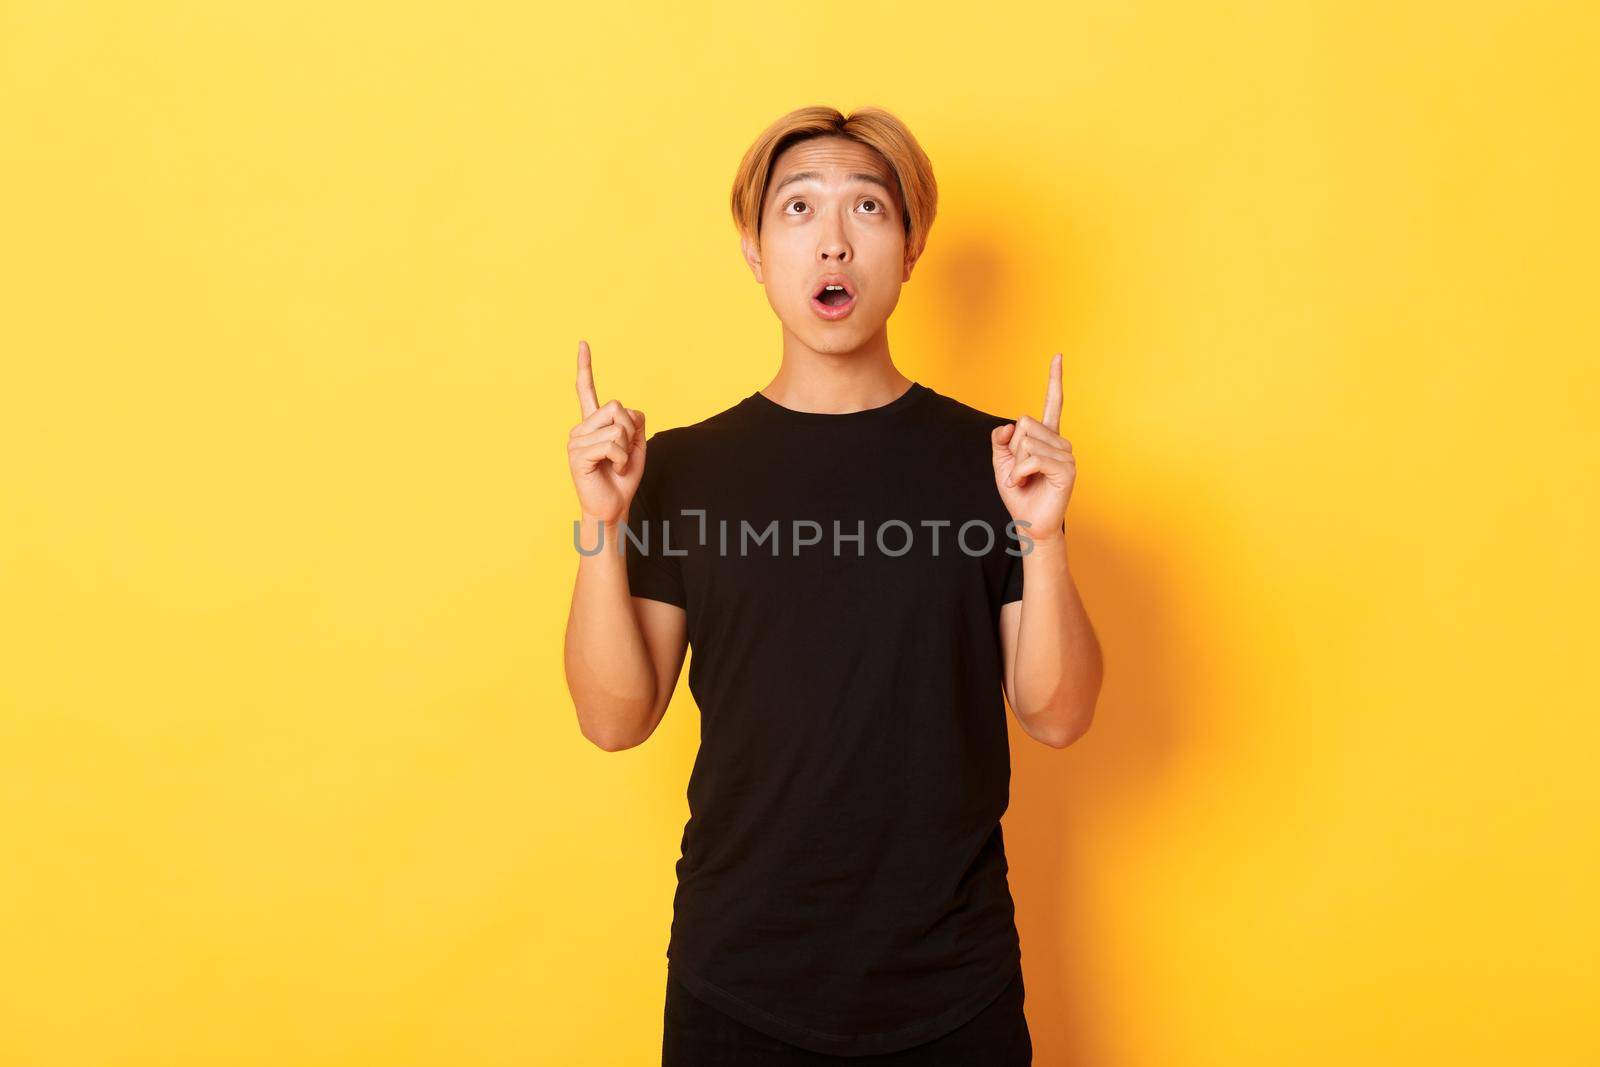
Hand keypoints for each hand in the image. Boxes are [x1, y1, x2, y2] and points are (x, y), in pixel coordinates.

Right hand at [568, 340, 645, 524]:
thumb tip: (627, 411)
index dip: (586, 367)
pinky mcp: (577, 454)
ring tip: (615, 464)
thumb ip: (635, 423)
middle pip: (617, 407)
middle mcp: (581, 428)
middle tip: (623, 453)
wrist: (613, 506)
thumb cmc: (623, 478)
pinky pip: (611, 444)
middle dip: (630, 431)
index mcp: (593, 423)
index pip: (587, 390)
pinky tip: (611, 470)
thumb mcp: (637, 445)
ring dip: (626, 449)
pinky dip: (620, 459)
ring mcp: (576, 440)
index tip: (583, 344)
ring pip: (617, 427)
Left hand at [991, 352, 1075, 543]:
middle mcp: (1060, 442)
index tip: (1058, 356)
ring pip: (1027, 441)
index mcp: (1046, 437)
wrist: (1028, 523)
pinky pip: (1033, 458)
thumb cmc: (1018, 494)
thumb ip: (1001, 441)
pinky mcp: (1067, 470)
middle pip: (1025, 423)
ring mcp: (1066, 455)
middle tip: (1020, 471)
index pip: (1052, 403)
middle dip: (1013, 449)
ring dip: (1016, 465)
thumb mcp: (1001, 464)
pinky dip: (1021, 472)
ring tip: (1024, 480)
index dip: (1054, 380)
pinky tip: (1025, 483)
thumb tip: (1007, 426)